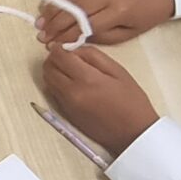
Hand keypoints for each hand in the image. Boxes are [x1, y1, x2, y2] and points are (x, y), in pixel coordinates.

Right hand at [36, 0, 174, 46]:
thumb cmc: (147, 14)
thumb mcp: (128, 33)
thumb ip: (102, 36)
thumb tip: (76, 39)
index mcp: (118, 10)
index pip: (86, 25)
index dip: (67, 36)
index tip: (54, 45)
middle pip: (73, 9)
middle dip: (55, 24)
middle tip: (41, 35)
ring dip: (52, 9)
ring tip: (40, 22)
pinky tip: (48, 2)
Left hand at [41, 43, 158, 154]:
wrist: (133, 134)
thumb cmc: (131, 102)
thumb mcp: (118, 71)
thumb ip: (93, 56)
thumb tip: (74, 49)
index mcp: (86, 79)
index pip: (59, 56)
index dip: (59, 48)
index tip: (66, 46)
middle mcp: (72, 92)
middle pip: (48, 68)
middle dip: (54, 58)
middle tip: (67, 56)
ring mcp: (67, 105)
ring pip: (47, 81)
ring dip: (54, 71)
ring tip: (70, 70)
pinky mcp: (66, 114)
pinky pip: (53, 93)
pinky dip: (56, 84)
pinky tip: (72, 84)